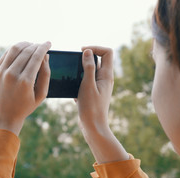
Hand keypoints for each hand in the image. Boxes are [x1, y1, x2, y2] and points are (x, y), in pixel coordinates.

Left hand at [0, 42, 50, 135]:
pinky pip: (6, 55)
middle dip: (36, 45)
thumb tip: (45, 56)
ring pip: (15, 49)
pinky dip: (15, 50)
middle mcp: (12, 75)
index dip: (44, 47)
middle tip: (41, 45)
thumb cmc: (25, 106)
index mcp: (25, 81)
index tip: (48, 43)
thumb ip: (46, 75)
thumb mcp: (41, 94)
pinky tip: (21, 50)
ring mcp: (1, 72)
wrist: (3, 116)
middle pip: (26, 51)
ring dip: (25, 44)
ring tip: (31, 45)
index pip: (36, 57)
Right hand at [76, 46, 129, 162]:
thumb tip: (88, 51)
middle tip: (74, 63)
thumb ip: (88, 67)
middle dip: (85, 59)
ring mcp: (99, 86)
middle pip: (98, 60)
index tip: (82, 52)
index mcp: (107, 75)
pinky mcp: (93, 93)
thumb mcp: (87, 85)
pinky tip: (73, 93)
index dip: (95, 47)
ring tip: (72, 78)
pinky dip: (78, 83)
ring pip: (90, 71)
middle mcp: (105, 79)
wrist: (93, 127)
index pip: (107, 52)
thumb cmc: (91, 107)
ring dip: (80, 71)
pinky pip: (85, 81)